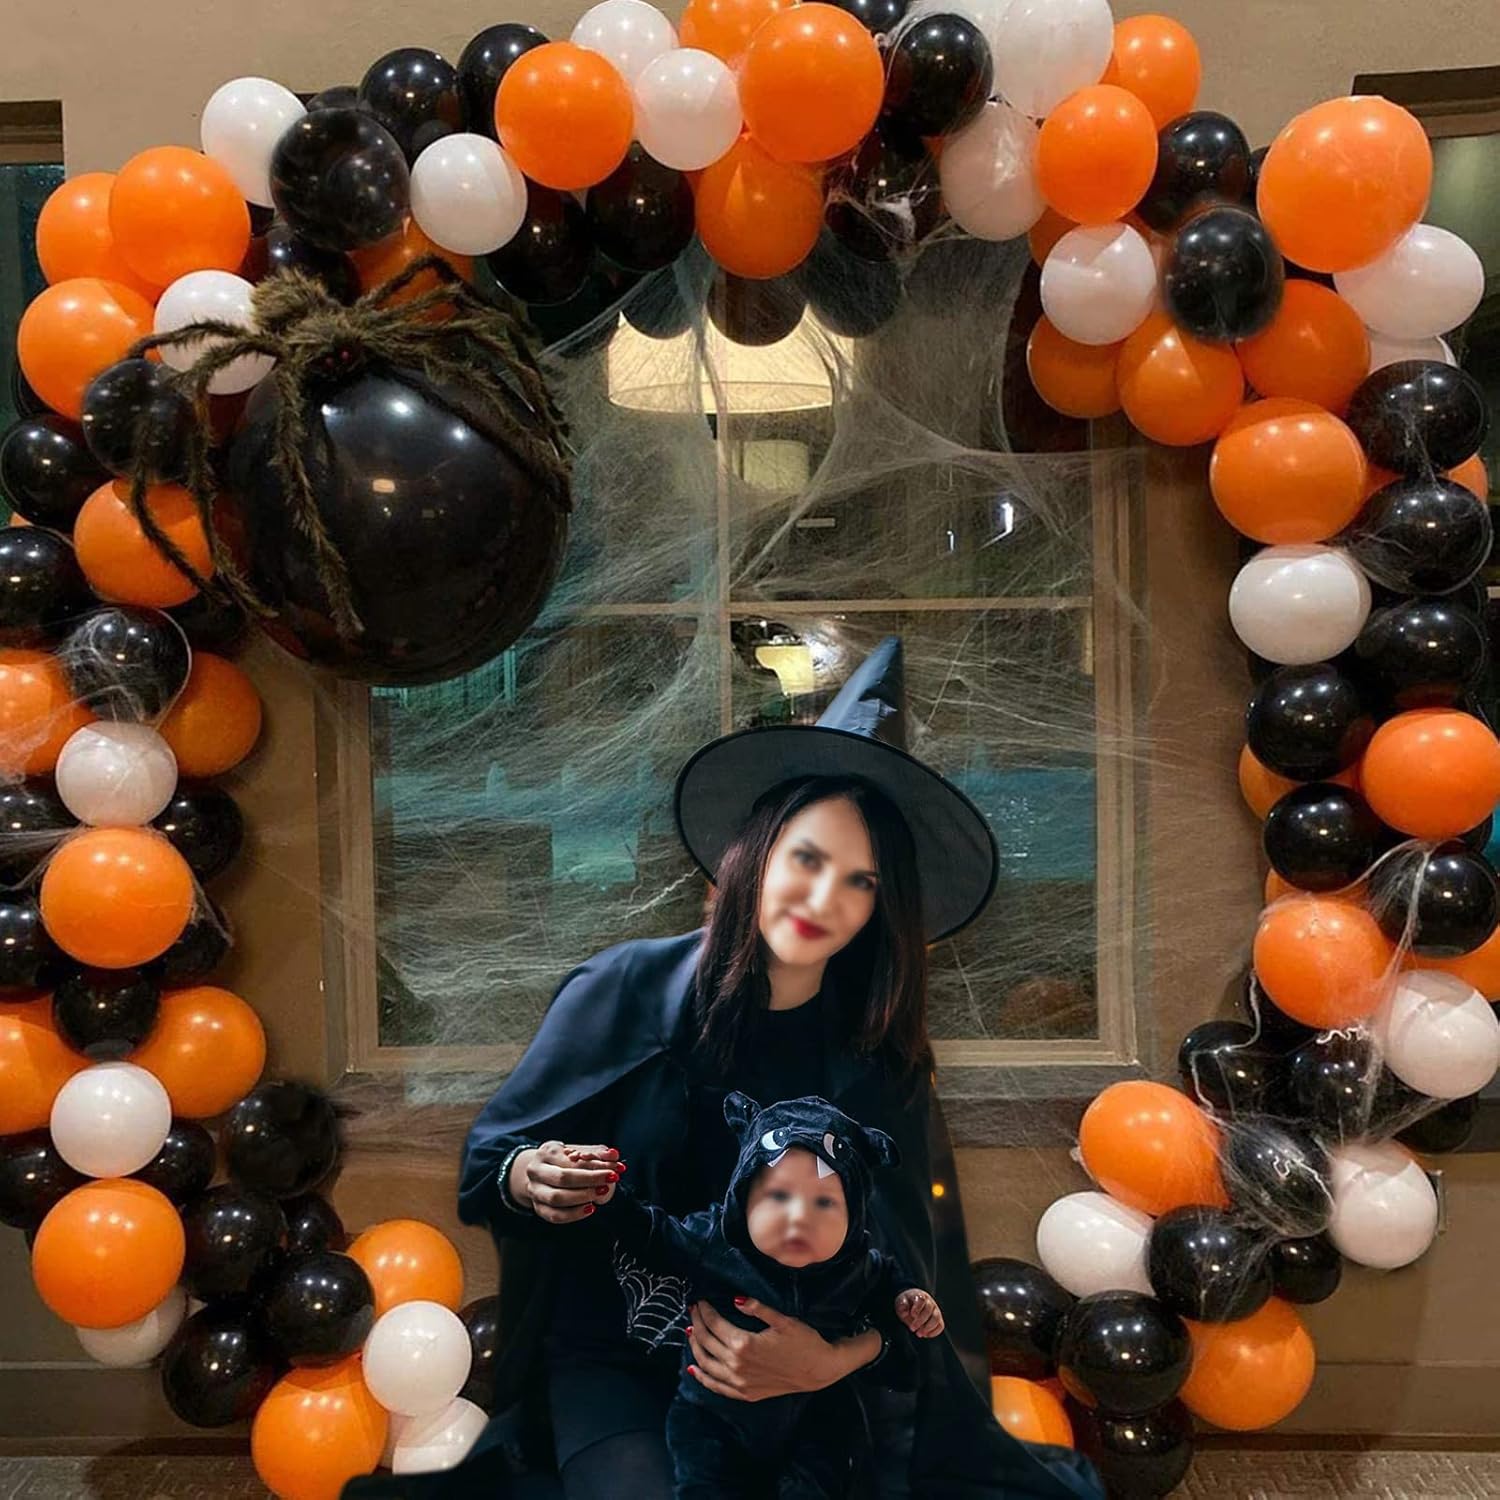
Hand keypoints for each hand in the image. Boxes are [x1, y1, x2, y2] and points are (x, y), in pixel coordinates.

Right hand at [512, 1141, 622, 1223]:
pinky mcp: (538, 1207)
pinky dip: (574, 1214)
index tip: (614, 1170)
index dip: (595, 1166)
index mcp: (547, 1152)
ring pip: (557, 1198)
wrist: (538, 1171)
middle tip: (610, 1180)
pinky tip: (590, 1208)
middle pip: (563, 1178)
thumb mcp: (577, 1149)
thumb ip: (597, 1152)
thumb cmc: (562, 1159)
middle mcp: (536, 1171)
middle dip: (590, 1180)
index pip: (572, 1160)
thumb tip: (614, 1155)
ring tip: (601, 1193)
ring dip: (582, 1197)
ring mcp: (534, 1191)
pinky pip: (555, 1215)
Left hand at [684, 1298, 874, 1402]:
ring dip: (695, 1347)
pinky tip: (694, 1369)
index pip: (715, 1324)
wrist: (818, 1370)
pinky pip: (716, 1386)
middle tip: (694, 1310)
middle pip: (707, 1342)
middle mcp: (737, 1366)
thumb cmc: (803, 1341)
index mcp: (744, 1344)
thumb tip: (735, 1299)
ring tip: (691, 1332)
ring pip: (707, 1364)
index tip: (700, 1301)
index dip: (705, 1311)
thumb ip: (757, 1308)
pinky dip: (703, 1377)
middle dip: (697, 1324)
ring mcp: (739, 1383)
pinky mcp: (745, 1394)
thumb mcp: (782, 1320)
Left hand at [895, 1288, 943, 1338]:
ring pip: (936, 1318)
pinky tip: (926, 1335)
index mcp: (920, 1296)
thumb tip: (906, 1312)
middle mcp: (930, 1302)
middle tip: (912, 1328)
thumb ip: (902, 1306)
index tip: (912, 1314)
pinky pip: (940, 1326)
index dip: (918, 1307)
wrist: (912, 1304)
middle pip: (929, 1310)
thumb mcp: (900, 1302)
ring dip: (928, 1328)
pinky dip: (934, 1332)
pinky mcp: (938, 1319)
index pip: (922, 1300)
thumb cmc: (906, 1303)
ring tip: (919, 1334)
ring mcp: (936, 1310)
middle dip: (920, 1321)